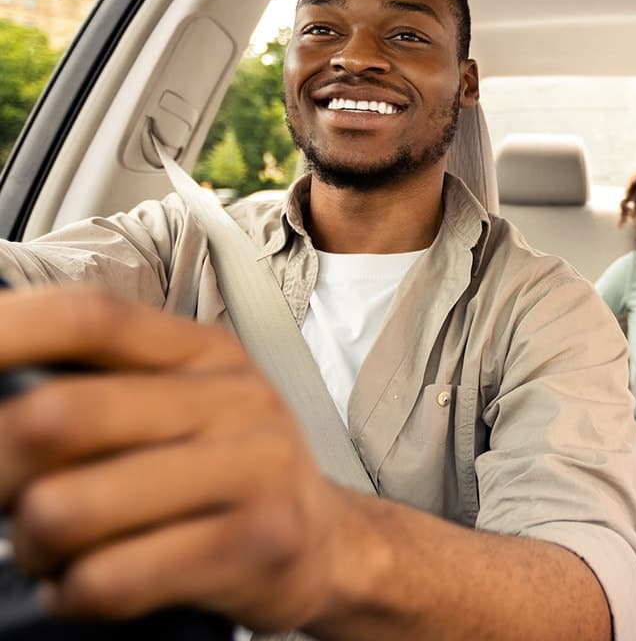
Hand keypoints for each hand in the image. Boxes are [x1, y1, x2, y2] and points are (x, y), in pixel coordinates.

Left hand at [0, 285, 347, 631]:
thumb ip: (107, 383)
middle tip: (5, 501)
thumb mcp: (186, 405)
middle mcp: (236, 399)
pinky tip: (89, 584)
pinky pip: (114, 578)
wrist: (329, 543)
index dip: (6, 333)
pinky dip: (75, 592)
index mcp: (203, 354)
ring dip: (34, 544)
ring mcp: (255, 468)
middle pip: (59, 417)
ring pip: (71, 508)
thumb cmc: (227, 474)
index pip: (89, 317)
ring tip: (54, 551)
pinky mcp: (259, 543)